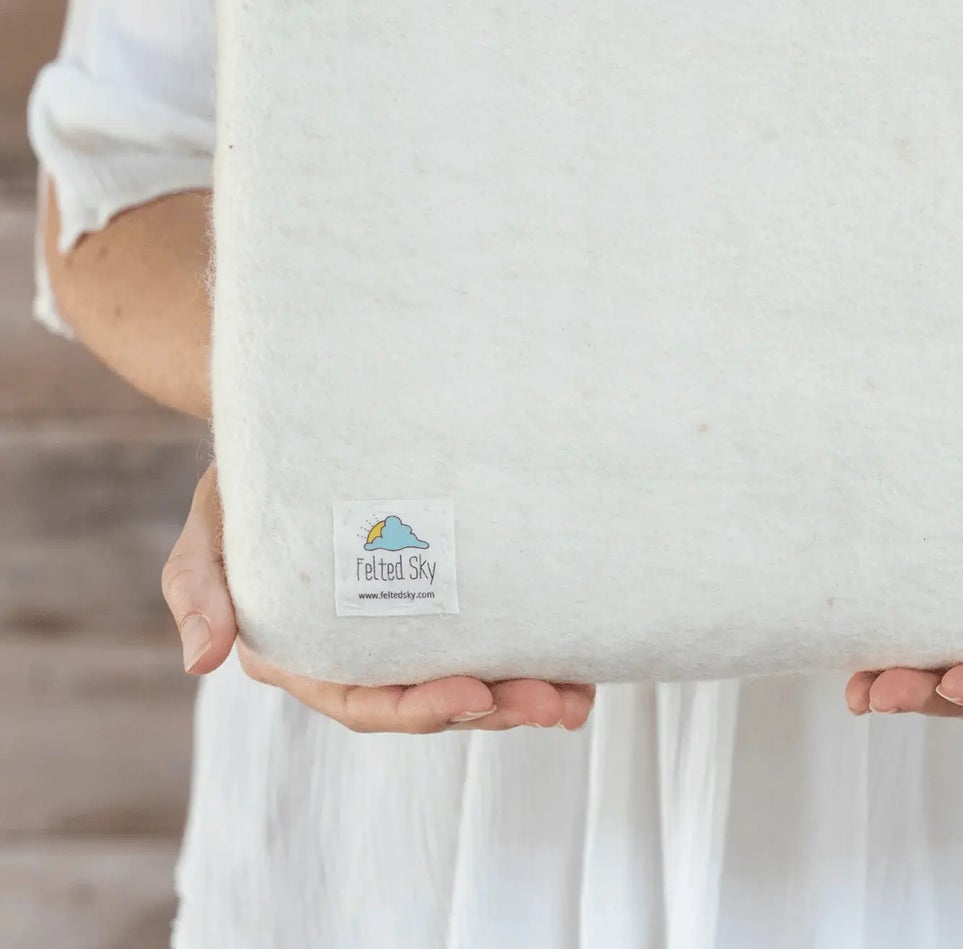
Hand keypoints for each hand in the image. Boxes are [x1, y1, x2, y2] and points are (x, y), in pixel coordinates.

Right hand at [162, 464, 594, 733]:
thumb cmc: (246, 487)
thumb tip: (204, 660)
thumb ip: (199, 590)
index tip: (472, 692)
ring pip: (469, 683)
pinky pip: (488, 645)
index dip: (418, 706)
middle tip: (551, 702)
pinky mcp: (442, 606)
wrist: (292, 438)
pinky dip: (531, 661)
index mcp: (306, 654)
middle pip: (430, 701)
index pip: (364, 699)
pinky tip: (578, 670)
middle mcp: (362, 655)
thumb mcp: (209, 532)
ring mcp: (406, 634)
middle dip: (491, 708)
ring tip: (575, 698)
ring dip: (523, 697)